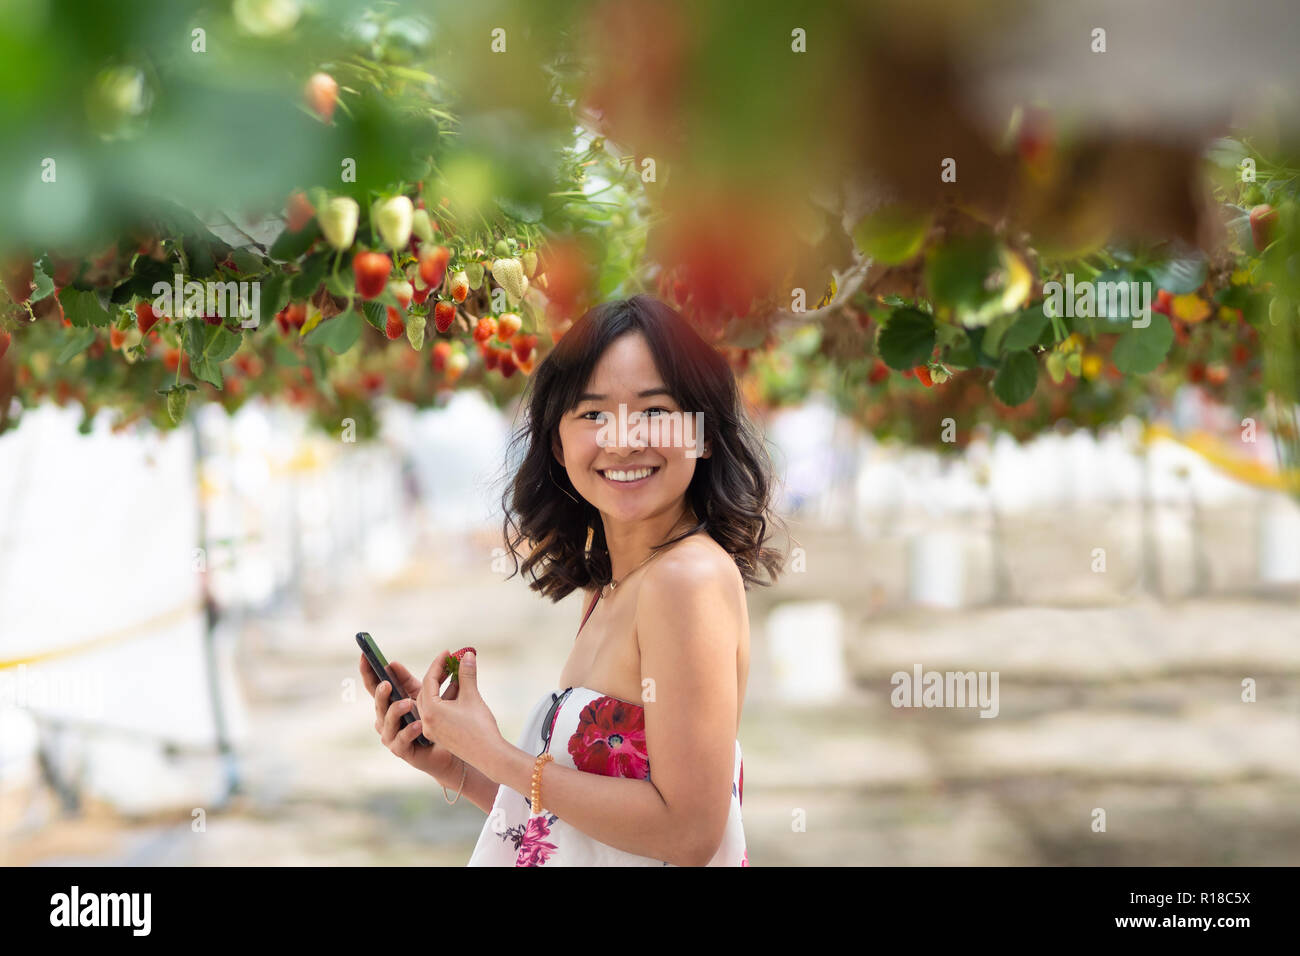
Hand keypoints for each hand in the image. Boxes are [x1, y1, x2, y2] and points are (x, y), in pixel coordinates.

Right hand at [360, 654, 458, 780]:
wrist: (447, 747)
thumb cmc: (431, 718)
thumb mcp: (421, 694)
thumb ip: (407, 680)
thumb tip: (392, 663)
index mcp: (388, 703)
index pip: (374, 686)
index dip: (367, 672)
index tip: (364, 656)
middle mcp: (385, 720)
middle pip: (378, 704)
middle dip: (381, 693)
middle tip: (387, 684)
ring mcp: (390, 736)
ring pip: (387, 722)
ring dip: (396, 711)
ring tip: (407, 703)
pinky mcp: (401, 750)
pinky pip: (402, 740)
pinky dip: (409, 731)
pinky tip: (418, 725)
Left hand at [416, 649, 503, 769]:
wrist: (488, 755)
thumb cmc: (480, 726)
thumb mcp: (472, 696)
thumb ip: (467, 674)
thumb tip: (467, 654)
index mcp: (431, 710)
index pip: (429, 680)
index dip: (438, 664)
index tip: (448, 653)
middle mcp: (426, 721)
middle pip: (426, 691)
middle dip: (437, 675)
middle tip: (449, 663)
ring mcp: (431, 730)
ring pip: (430, 703)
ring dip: (440, 688)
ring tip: (454, 676)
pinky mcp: (439, 736)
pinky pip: (435, 713)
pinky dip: (443, 701)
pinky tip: (457, 694)